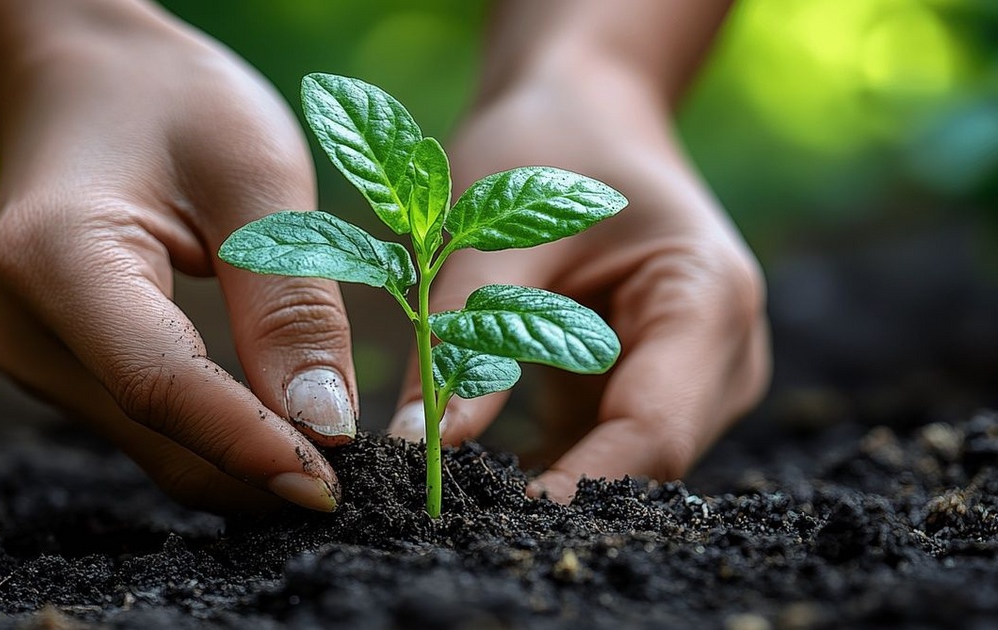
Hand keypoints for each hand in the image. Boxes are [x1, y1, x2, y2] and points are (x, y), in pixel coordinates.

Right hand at [0, 10, 355, 511]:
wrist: (79, 81)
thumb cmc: (172, 103)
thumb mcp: (255, 175)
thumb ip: (289, 301)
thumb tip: (327, 426)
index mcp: (57, 254)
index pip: (160, 384)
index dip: (252, 444)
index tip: (336, 486)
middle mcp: (14, 321)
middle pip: (154, 431)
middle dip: (258, 466)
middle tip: (359, 479)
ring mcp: (17, 351)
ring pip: (150, 443)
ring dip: (240, 458)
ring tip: (328, 447)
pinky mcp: (42, 364)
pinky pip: (141, 423)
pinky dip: (211, 432)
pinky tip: (274, 422)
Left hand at [388, 69, 769, 501]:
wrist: (583, 110)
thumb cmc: (547, 144)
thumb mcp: (494, 230)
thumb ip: (462, 338)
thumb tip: (414, 448)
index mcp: (707, 296)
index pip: (654, 429)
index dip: (578, 487)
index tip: (488, 519)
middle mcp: (721, 351)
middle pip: (647, 460)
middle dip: (559, 494)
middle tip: (455, 518)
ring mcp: (692, 377)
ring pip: (625, 466)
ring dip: (548, 484)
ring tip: (459, 500)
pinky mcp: (648, 387)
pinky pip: (603, 448)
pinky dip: (547, 464)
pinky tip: (480, 476)